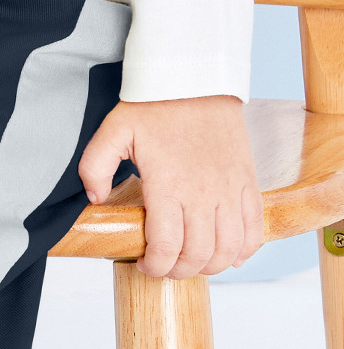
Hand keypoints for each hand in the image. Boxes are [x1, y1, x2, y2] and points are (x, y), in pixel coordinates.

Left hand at [78, 95, 264, 278]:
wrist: (197, 78)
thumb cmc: (154, 106)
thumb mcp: (112, 132)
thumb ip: (93, 167)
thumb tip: (95, 199)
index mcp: (169, 186)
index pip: (166, 247)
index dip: (154, 266)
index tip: (144, 265)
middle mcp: (203, 192)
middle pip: (198, 254)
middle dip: (178, 271)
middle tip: (164, 267)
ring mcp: (230, 188)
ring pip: (229, 247)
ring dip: (211, 265)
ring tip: (192, 262)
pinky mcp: (248, 180)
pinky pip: (255, 226)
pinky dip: (245, 249)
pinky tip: (229, 255)